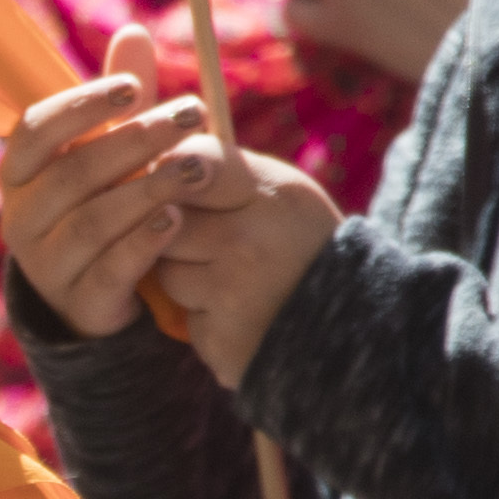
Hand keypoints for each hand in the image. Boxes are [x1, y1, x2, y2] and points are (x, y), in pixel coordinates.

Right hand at [0, 20, 227, 341]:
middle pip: (72, 173)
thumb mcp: (110, 150)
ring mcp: (45, 265)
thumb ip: (121, 99)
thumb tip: (135, 29)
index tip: (136, 86)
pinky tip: (176, 219)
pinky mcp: (78, 302)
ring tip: (196, 168)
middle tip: (190, 114)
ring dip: (147, 190)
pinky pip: (109, 270)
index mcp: (18, 173)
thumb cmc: (103, 202)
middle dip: (135, 140)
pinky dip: (143, 243)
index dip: (83, 105)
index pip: (34, 129)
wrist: (98, 292)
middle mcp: (21, 217)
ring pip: (92, 221)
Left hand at [147, 142, 341, 391]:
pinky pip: (182, 316)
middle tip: (216, 241)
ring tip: (234, 281)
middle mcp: (250, 241)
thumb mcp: (283, 196)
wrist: (346, 326)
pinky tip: (237, 314)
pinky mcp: (221, 337)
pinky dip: (203, 317)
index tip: (172, 175)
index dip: (175, 167)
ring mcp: (233, 292)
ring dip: (187, 277)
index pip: (198, 162)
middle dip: (177, 230)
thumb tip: (152, 161)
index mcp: (275, 196)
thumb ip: (224, 173)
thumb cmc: (300, 247)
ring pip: (167, 271)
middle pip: (167, 220)